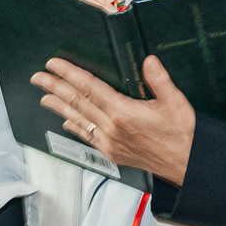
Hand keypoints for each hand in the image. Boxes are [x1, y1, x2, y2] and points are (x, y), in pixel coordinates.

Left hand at [32, 55, 194, 182]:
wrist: (188, 165)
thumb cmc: (183, 134)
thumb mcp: (175, 102)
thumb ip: (160, 80)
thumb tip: (148, 61)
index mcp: (123, 112)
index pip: (89, 87)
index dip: (69, 74)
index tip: (54, 64)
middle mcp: (111, 128)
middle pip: (77, 103)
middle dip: (55, 88)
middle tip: (38, 77)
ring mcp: (110, 143)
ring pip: (78, 120)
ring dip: (59, 107)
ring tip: (43, 97)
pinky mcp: (113, 153)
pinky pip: (88, 137)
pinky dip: (75, 127)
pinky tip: (66, 121)